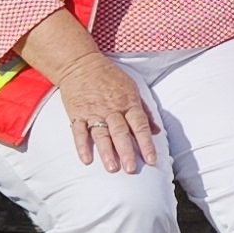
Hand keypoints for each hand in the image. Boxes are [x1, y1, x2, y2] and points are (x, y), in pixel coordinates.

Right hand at [50, 48, 160, 174]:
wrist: (80, 63)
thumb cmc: (109, 76)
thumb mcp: (132, 88)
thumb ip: (144, 110)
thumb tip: (157, 130)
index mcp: (128, 102)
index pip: (140, 125)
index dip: (146, 143)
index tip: (151, 160)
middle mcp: (111, 109)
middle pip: (120, 132)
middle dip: (127, 151)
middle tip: (131, 169)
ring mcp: (93, 112)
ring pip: (101, 134)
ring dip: (106, 152)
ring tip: (112, 168)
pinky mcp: (76, 113)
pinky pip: (79, 132)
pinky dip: (82, 146)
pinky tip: (86, 159)